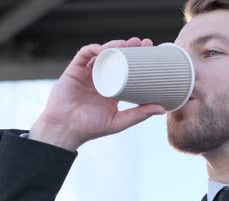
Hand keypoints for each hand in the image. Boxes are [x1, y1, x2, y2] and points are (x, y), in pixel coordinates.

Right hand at [29, 37, 166, 150]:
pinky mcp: (74, 70)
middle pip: (116, 56)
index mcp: (112, 87)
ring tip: (126, 44)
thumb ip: (139, 115)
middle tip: (141, 43)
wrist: (65, 129)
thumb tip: (163, 110)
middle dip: (128, 46)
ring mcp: (87, 72)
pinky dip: (94, 49)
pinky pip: (84, 54)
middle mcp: (100, 77)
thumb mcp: (119, 121)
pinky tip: (103, 49)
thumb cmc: (90, 128)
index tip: (150, 49)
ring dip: (114, 45)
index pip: (127, 66)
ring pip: (102, 52)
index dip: (138, 55)